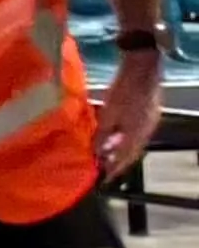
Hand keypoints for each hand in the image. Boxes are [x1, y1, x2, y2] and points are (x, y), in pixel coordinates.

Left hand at [102, 45, 167, 184]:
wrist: (143, 68)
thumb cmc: (124, 91)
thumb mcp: (108, 114)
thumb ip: (103, 135)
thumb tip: (97, 154)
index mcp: (137, 134)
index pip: (125, 159)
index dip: (114, 169)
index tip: (103, 180)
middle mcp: (146, 131)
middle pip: (132, 153)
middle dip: (118, 162)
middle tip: (105, 169)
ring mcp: (150, 122)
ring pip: (135, 144)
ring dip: (122, 151)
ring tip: (109, 156)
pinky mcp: (150, 113)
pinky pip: (138, 134)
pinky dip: (127, 140)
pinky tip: (118, 138)